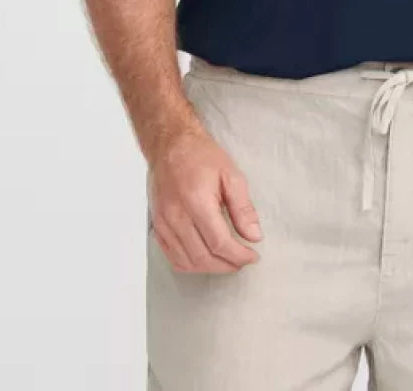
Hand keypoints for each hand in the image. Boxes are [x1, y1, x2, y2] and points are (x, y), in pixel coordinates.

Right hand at [147, 121, 263, 273]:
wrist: (170, 144)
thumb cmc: (201, 155)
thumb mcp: (231, 174)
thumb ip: (243, 208)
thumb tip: (254, 236)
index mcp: (197, 202)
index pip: (219, 243)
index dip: (239, 255)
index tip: (253, 256)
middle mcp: (176, 216)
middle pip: (203, 257)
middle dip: (227, 265)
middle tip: (242, 261)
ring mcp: (164, 223)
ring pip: (187, 261)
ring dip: (210, 268)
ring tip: (227, 262)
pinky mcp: (157, 226)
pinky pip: (172, 256)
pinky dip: (190, 264)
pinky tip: (204, 259)